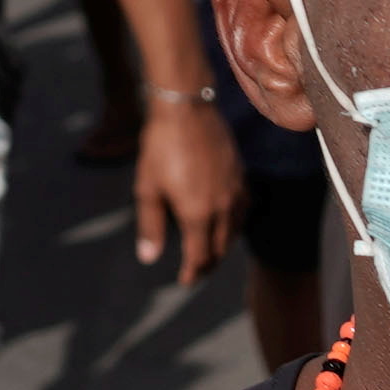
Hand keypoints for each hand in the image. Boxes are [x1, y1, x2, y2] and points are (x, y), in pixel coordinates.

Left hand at [125, 78, 240, 285]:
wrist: (186, 109)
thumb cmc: (160, 148)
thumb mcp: (148, 189)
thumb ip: (151, 226)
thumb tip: (149, 257)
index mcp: (197, 214)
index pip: (200, 256)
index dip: (193, 272)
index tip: (185, 280)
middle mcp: (221, 207)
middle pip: (220, 248)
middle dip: (208, 263)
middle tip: (196, 271)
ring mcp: (234, 191)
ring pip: (234, 230)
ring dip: (223, 245)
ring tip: (211, 251)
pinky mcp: (240, 176)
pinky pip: (242, 209)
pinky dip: (234, 223)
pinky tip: (226, 221)